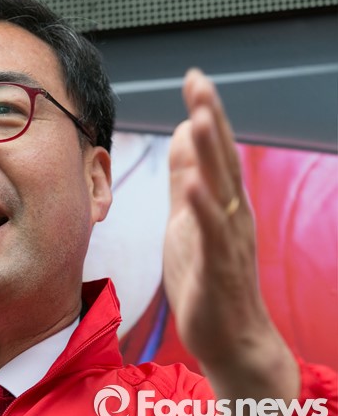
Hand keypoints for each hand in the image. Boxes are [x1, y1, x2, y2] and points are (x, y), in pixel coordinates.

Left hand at [163, 69, 298, 415]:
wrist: (230, 337)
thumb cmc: (207, 275)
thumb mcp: (186, 219)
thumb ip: (186, 178)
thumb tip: (183, 134)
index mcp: (221, 202)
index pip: (214, 151)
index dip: (205, 114)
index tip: (194, 78)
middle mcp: (231, 215)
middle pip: (222, 161)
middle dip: (211, 120)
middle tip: (200, 82)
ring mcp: (228, 241)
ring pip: (220, 191)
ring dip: (211, 155)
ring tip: (200, 118)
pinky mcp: (218, 270)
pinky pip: (212, 237)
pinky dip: (203, 211)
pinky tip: (194, 187)